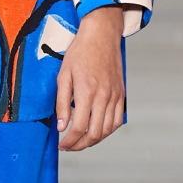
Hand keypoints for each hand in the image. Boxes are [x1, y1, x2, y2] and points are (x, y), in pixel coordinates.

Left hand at [57, 6, 125, 150]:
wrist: (101, 36)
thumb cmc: (80, 53)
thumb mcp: (63, 76)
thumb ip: (62, 103)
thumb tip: (61, 126)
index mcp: (87, 92)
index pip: (79, 127)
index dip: (69, 141)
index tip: (61, 144)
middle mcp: (104, 97)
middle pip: (95, 134)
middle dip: (80, 145)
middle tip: (69, 146)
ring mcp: (115, 97)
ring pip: (107, 130)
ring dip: (94, 140)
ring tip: (80, 140)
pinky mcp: (121, 95)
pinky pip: (117, 120)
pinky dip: (107, 130)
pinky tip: (96, 130)